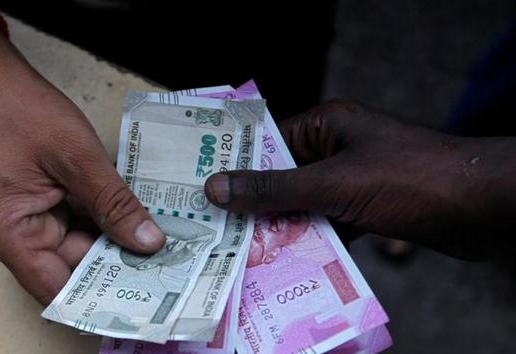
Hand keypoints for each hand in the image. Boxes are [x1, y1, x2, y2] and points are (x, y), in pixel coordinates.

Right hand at [0, 24, 164, 304]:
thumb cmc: (27, 114)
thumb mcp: (78, 158)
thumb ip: (114, 203)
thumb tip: (148, 243)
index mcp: (11, 233)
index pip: (58, 288)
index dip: (100, 297)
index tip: (145, 292)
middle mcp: (18, 238)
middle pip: (74, 270)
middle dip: (118, 266)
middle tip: (168, 264)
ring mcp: (32, 223)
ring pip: (83, 248)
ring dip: (117, 244)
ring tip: (163, 244)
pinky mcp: (47, 208)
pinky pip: (82, 225)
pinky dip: (108, 223)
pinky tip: (141, 221)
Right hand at [205, 100, 515, 259]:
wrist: (482, 207)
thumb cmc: (407, 179)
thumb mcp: (332, 183)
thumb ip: (274, 188)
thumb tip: (216, 188)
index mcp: (327, 126)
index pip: (268, 143)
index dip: (237, 168)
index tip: (204, 193)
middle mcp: (338, 149)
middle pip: (284, 178)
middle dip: (257, 205)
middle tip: (218, 230)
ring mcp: (354, 180)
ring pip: (305, 204)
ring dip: (283, 228)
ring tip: (245, 252)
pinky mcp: (369, 208)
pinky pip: (328, 223)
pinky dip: (312, 241)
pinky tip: (288, 263)